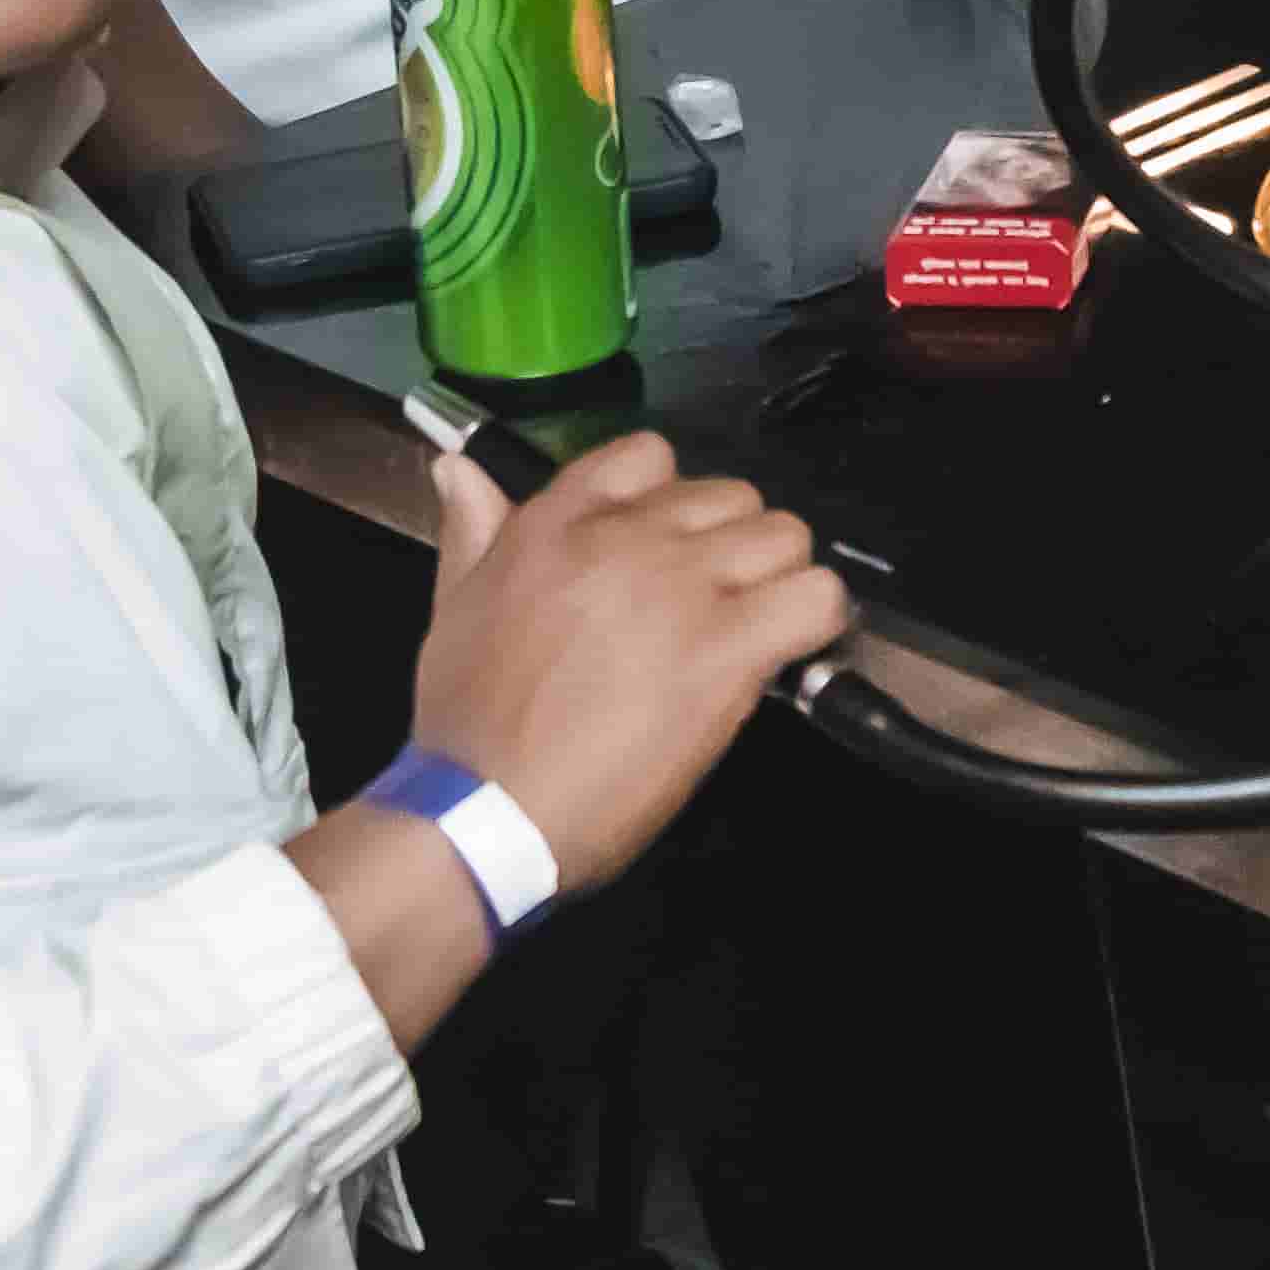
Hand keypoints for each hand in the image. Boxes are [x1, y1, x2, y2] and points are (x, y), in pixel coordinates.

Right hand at [407, 425, 845, 893]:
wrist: (483, 813)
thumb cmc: (468, 727)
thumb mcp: (451, 607)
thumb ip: (473, 529)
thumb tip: (462, 473)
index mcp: (557, 523)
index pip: (649, 456)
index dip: (673, 500)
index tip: (672, 547)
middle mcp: (625, 540)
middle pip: (732, 498)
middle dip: (733, 547)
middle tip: (718, 605)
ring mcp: (681, 590)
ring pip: (783, 537)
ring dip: (780, 580)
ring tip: (758, 629)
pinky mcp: (725, 651)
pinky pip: (816, 599)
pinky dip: (818, 621)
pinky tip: (790, 653)